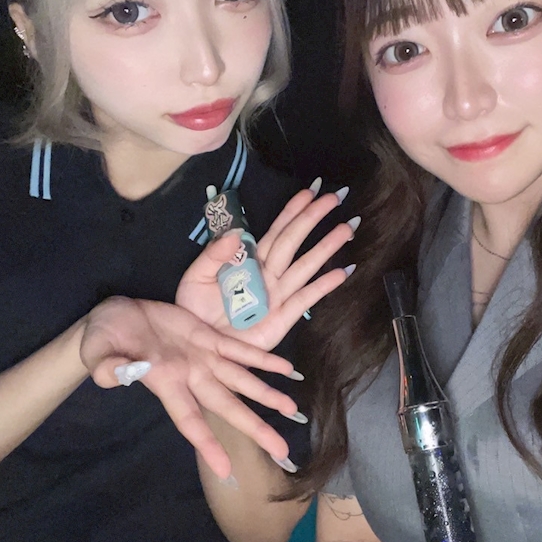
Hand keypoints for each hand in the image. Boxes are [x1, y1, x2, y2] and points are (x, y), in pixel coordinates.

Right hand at [80, 296, 302, 477]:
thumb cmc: (101, 338)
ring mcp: (202, 358)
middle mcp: (190, 377)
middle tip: (281, 450)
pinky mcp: (207, 337)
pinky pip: (240, 349)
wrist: (114, 316)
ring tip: (292, 409)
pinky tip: (286, 369)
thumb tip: (109, 374)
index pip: (189, 419)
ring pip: (241, 379)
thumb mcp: (98, 350)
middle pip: (228, 406)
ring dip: (267, 394)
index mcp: (165, 383)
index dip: (206, 444)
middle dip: (254, 428)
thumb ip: (106, 365)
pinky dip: (263, 359)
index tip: (225, 470)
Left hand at [176, 186, 355, 350]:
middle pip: (294, 242)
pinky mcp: (283, 319)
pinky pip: (306, 299)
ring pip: (306, 266)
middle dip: (314, 219)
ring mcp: (277, 296)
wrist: (197, 348)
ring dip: (326, 247)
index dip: (292, 212)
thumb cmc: (195, 312)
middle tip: (335, 198)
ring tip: (346, 229)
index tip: (310, 193)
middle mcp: (267, 275)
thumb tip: (236, 234)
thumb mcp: (196, 278)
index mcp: (247, 261)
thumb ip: (214, 255)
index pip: (275, 231)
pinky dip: (324, 286)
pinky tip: (342, 272)